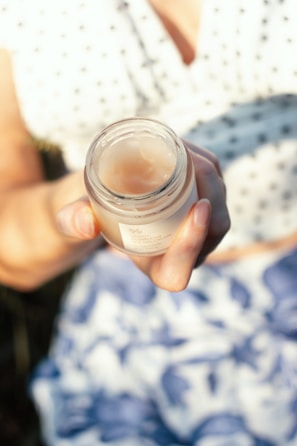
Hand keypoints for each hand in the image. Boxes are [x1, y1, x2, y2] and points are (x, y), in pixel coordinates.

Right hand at [56, 142, 229, 291]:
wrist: (100, 200)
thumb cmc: (87, 214)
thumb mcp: (72, 218)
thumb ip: (72, 221)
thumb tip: (85, 222)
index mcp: (158, 269)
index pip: (181, 268)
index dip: (193, 243)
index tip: (197, 210)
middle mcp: (185, 254)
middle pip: (215, 229)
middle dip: (211, 194)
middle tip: (189, 162)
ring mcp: (198, 231)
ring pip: (220, 206)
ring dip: (209, 176)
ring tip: (184, 148)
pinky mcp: (203, 207)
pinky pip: (216, 188)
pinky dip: (205, 165)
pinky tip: (187, 146)